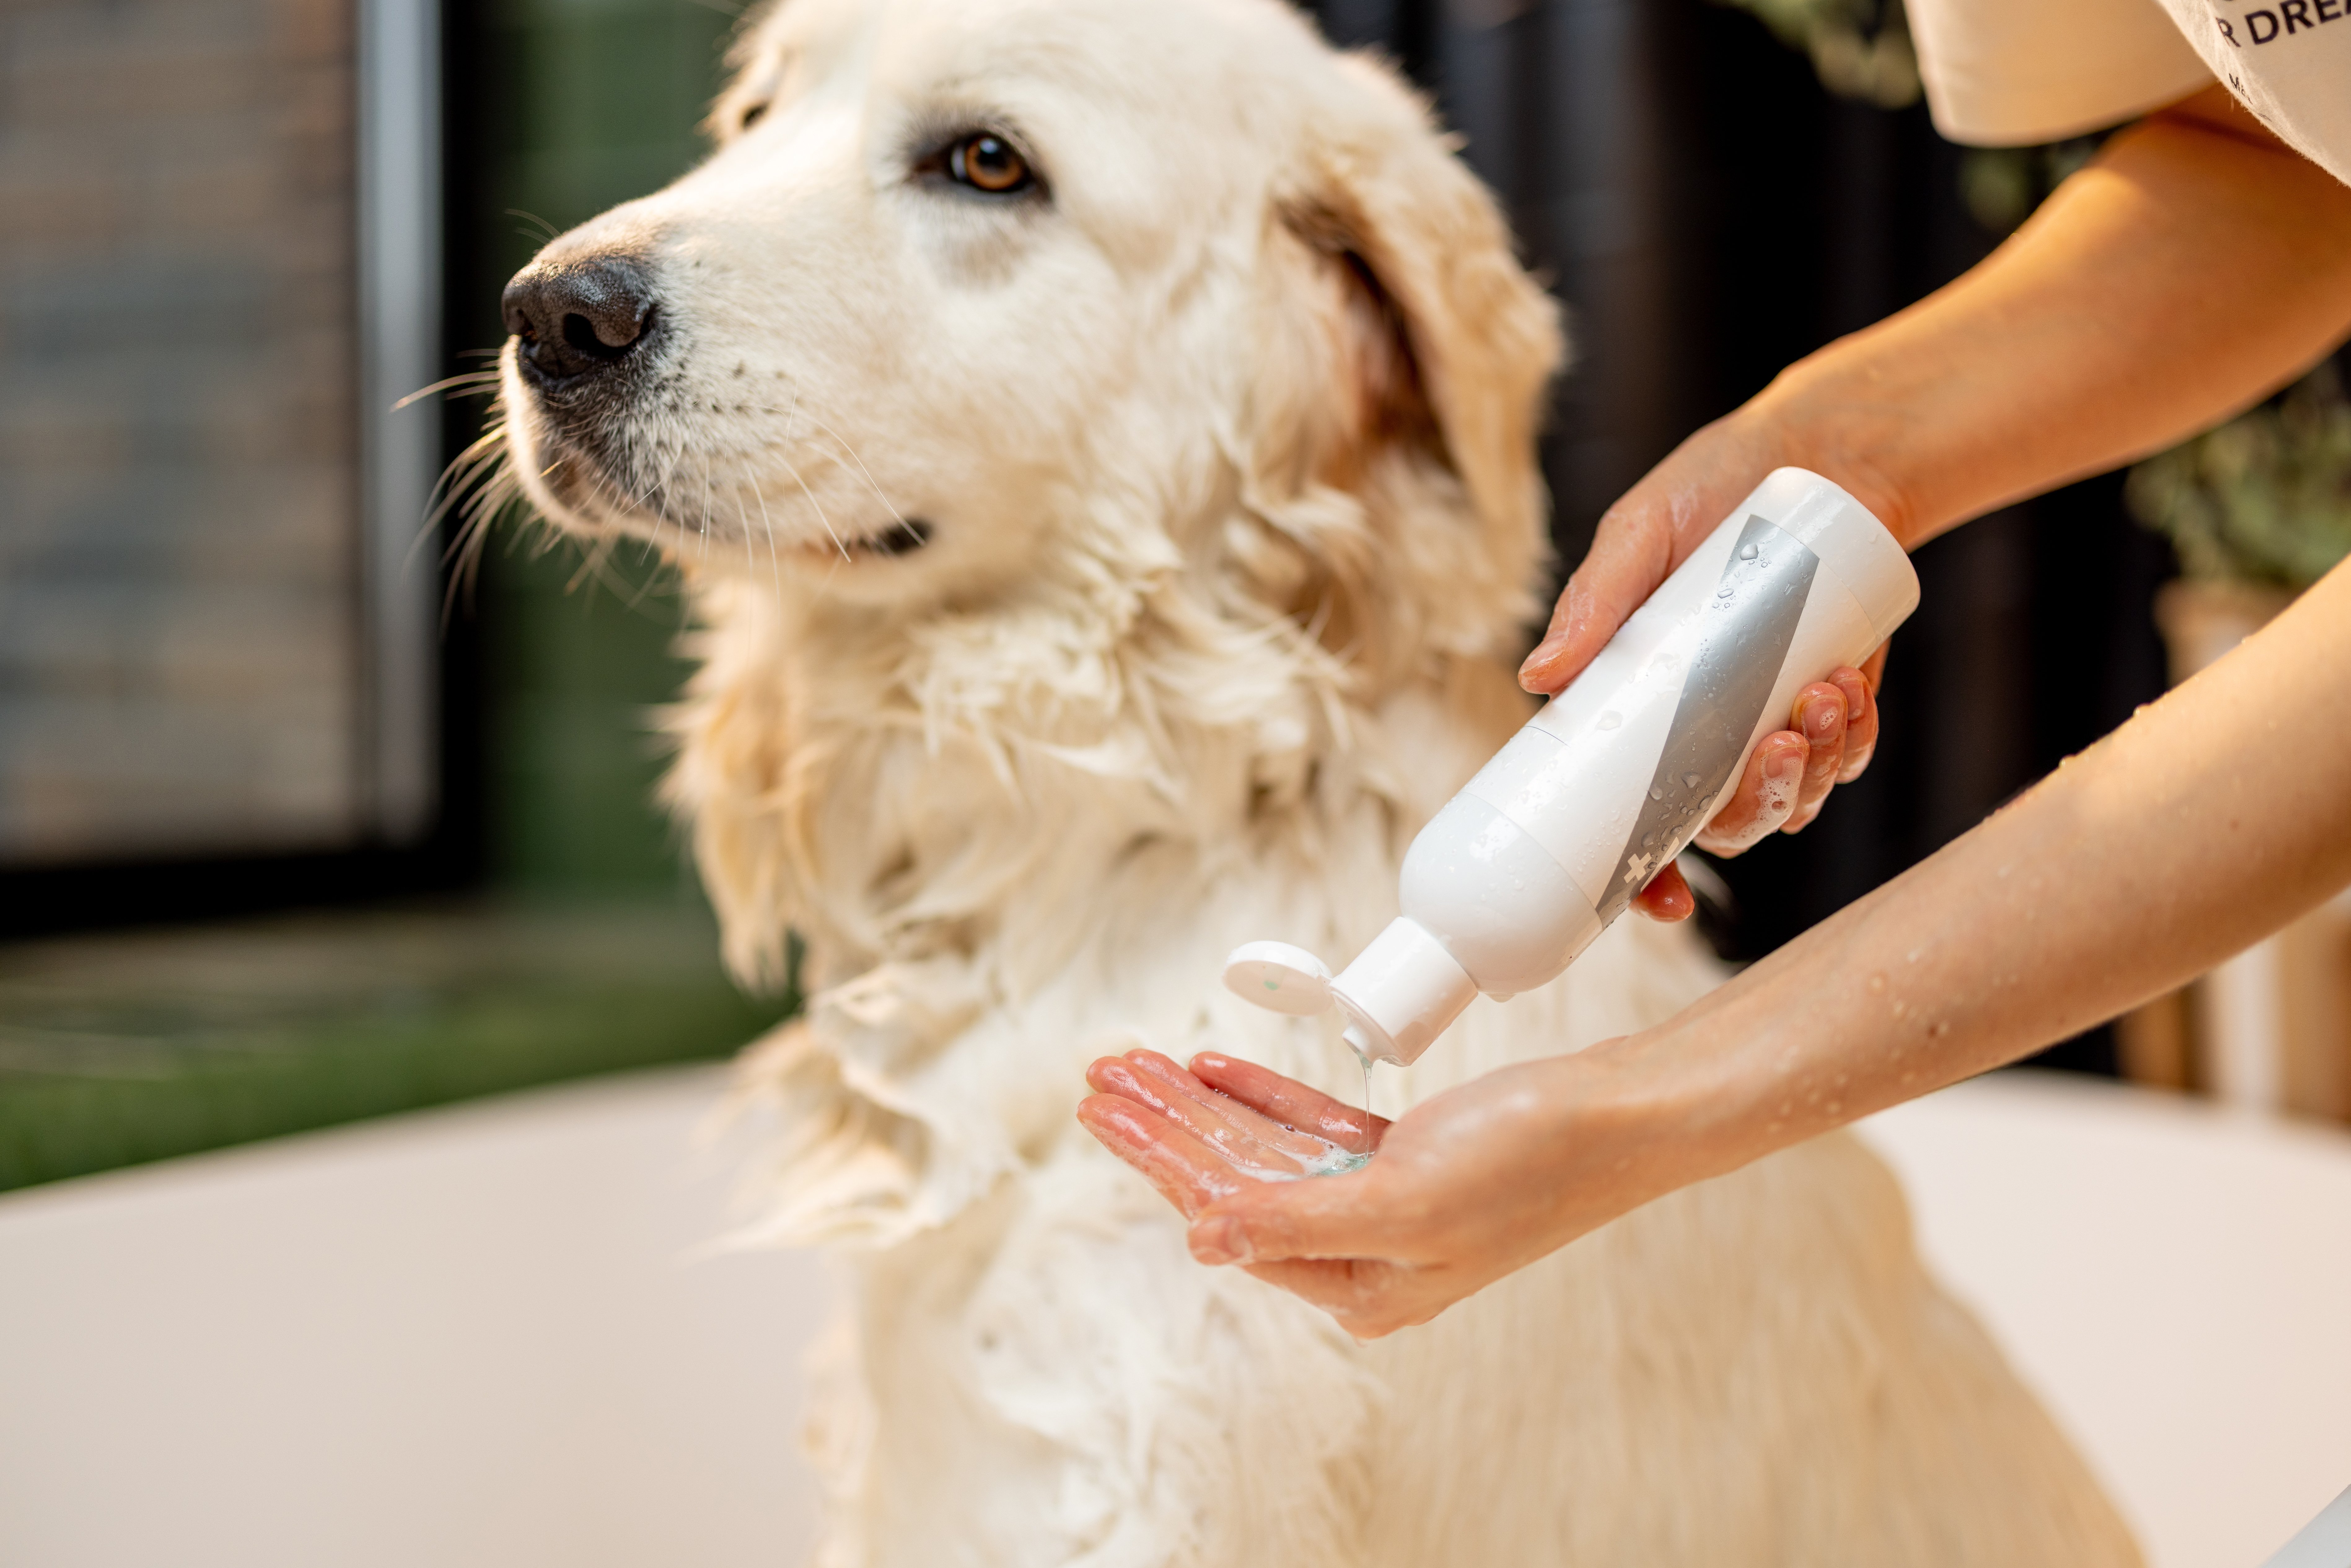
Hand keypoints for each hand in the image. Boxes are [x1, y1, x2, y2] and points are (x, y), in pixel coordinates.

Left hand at [1077, 1046, 1685, 1339]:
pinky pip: (1310, 1126)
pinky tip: (1208, 1068)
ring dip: (1202, 1104)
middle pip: (1239, 1180)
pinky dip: (1260, 1095)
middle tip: (1102, 1076)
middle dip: (1167, 1125)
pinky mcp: (1405, 1153)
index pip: (1233, 1215)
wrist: (1619, 1115)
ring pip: (1266, 1148)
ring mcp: (1384, 1199)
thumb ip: (1298, 1220)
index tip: (1108, 1110)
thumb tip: (1205, 1242)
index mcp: (1363, 1285)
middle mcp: (1365, 1250)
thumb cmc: (1529, 1160)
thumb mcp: (1403, 1200)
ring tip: (1135, 1065)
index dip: (1164, 1158)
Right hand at [1526, 417, 1894, 922]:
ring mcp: (1767, 723)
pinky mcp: (1830, 705)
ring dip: (1815, 767)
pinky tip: (1851, 683)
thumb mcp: (1641, 532)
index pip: (1625, 817)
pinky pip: (1847, 758)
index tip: (1662, 905)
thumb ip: (1595, 602)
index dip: (1640, 876)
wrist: (1821, 453)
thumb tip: (1536, 678)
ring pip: (1789, 800)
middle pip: (1722, 824)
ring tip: (1829, 693)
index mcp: (1638, 711)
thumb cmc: (1713, 486)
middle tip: (1782, 743)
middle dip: (1759, 803)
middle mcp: (1699, 734)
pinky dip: (1856, 737)